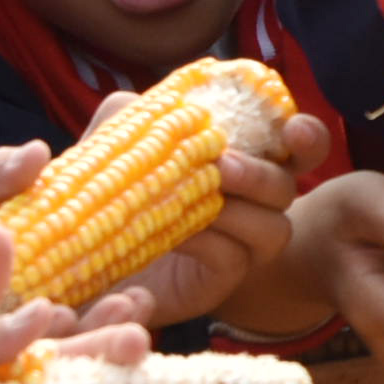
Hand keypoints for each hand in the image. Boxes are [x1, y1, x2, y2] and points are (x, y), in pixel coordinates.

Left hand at [88, 109, 329, 327]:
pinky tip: (175, 235)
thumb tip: (156, 101)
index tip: (292, 127)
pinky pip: (234, 260)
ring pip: (274, 228)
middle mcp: (251, 203)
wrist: (77, 260)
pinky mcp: (220, 282)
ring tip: (202, 198)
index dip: (307, 137)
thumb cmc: (105, 194)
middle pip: (288, 187)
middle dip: (262, 174)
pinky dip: (209, 242)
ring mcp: (241, 247)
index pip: (297, 146)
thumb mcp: (108, 146)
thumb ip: (130, 115)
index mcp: (240, 161)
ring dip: (240, 209)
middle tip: (222, 163)